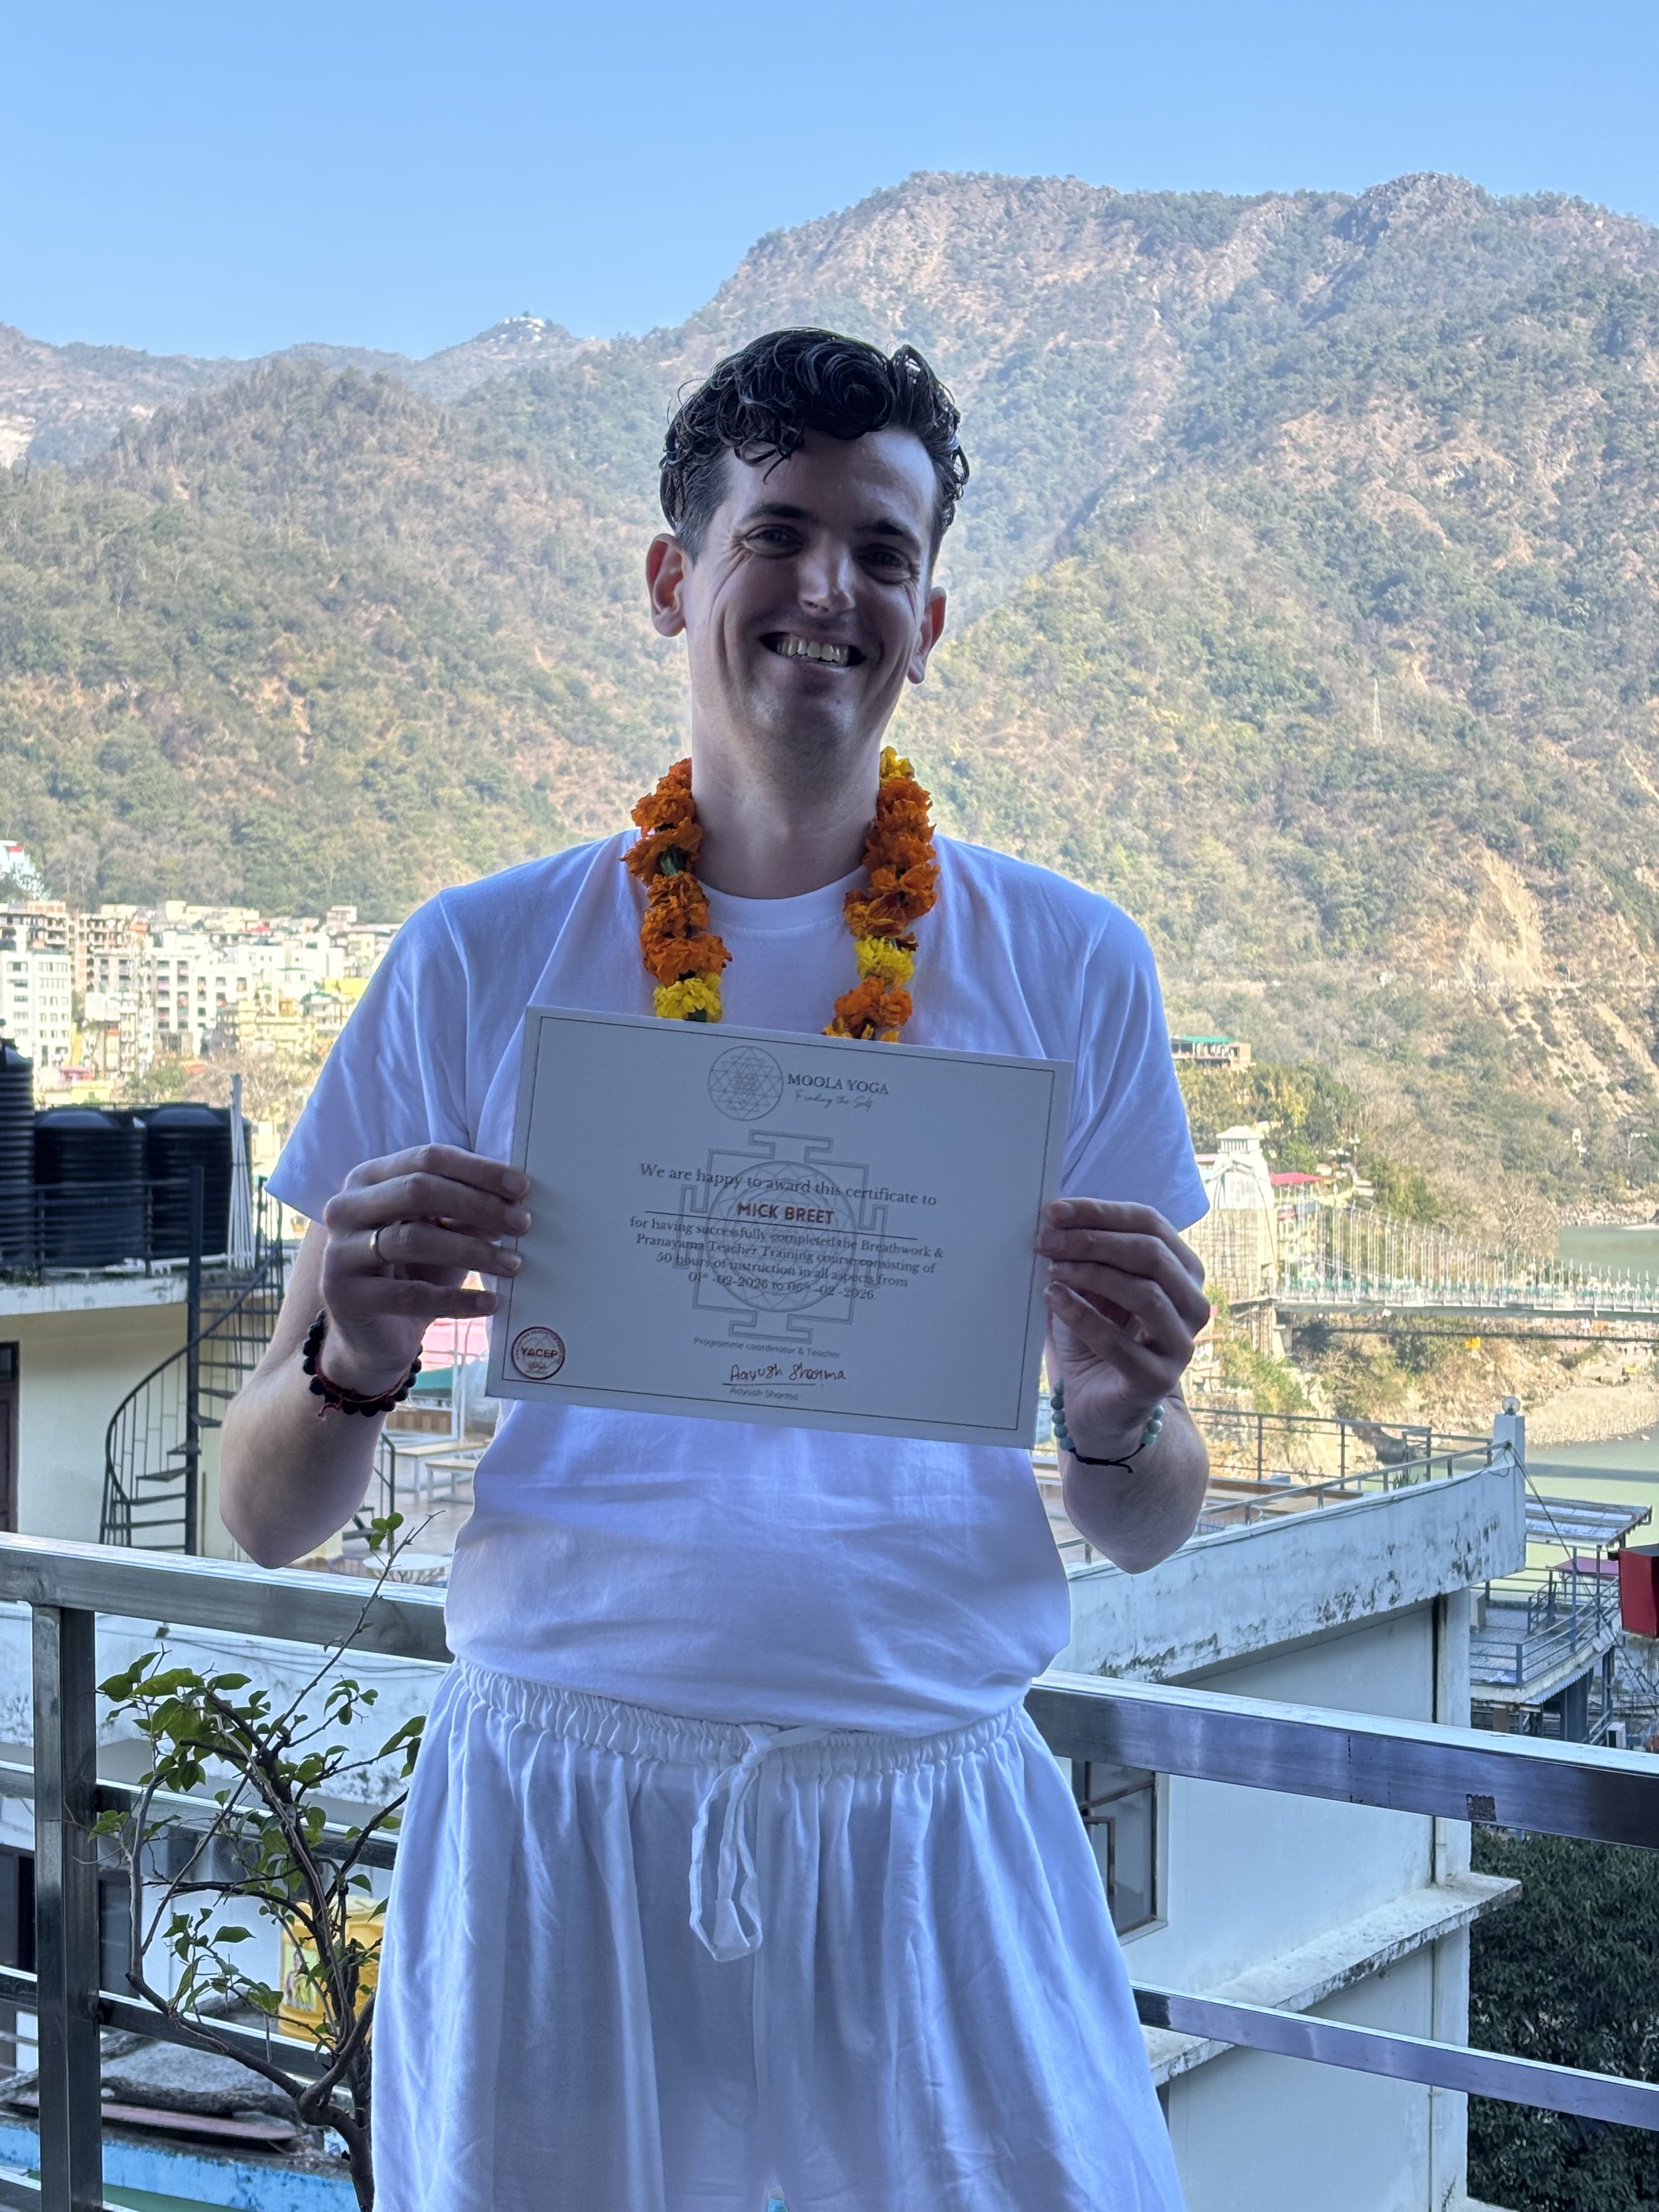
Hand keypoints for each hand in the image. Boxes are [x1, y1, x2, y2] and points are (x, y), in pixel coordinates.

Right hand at [317, 1146, 529, 1394]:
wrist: (375, 1336)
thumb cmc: (414, 1271)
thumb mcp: (444, 1234)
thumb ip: (469, 1212)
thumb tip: (516, 1200)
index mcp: (368, 1178)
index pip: (427, 1159)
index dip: (478, 1171)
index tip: (522, 1188)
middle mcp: (345, 1208)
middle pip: (418, 1190)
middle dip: (477, 1204)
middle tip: (522, 1223)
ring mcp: (339, 1252)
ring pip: (414, 1239)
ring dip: (473, 1250)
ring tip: (513, 1264)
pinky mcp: (346, 1297)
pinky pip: (411, 1294)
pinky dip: (457, 1299)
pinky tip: (491, 1303)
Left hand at [1036, 1200, 1208, 1460]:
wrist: (1098, 1404)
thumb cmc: (1097, 1335)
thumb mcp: (1093, 1287)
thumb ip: (1087, 1253)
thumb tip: (1056, 1217)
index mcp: (1183, 1271)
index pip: (1150, 1224)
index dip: (1101, 1212)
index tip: (1054, 1211)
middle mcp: (1193, 1304)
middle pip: (1151, 1254)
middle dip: (1093, 1241)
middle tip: (1046, 1240)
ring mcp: (1181, 1345)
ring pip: (1144, 1294)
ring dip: (1091, 1274)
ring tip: (1051, 1270)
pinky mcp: (1158, 1381)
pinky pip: (1121, 1344)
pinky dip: (1083, 1318)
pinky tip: (1054, 1299)